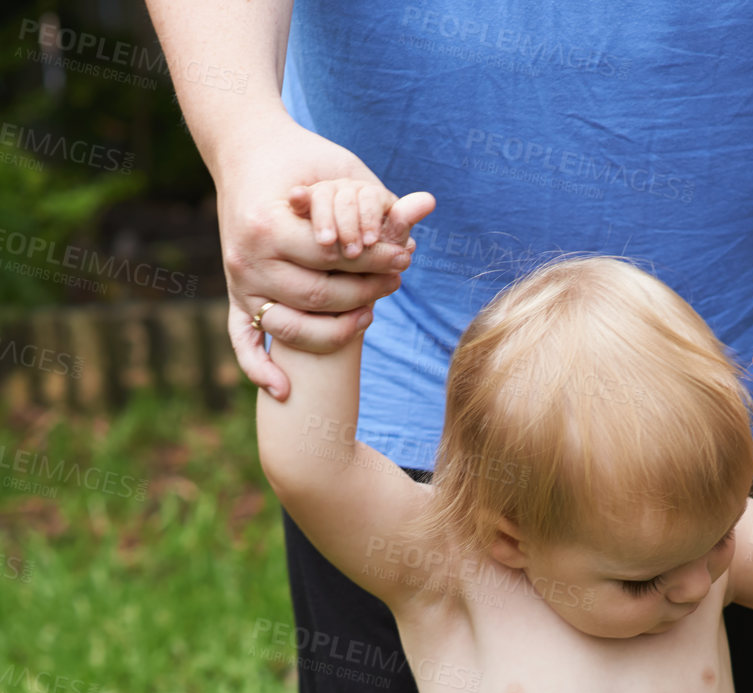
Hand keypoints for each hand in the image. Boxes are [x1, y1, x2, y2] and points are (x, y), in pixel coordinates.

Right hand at [216, 112, 433, 398]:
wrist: (248, 152)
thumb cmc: (301, 161)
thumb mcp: (338, 170)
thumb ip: (376, 199)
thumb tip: (427, 204)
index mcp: (267, 225)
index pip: (332, 258)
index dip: (374, 261)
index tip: (405, 256)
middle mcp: (248, 258)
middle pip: (318, 296)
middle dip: (364, 293)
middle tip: (395, 282)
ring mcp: (240, 283)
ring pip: (292, 328)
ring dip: (335, 332)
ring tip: (369, 316)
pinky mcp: (235, 298)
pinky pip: (244, 343)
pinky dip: (260, 370)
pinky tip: (284, 391)